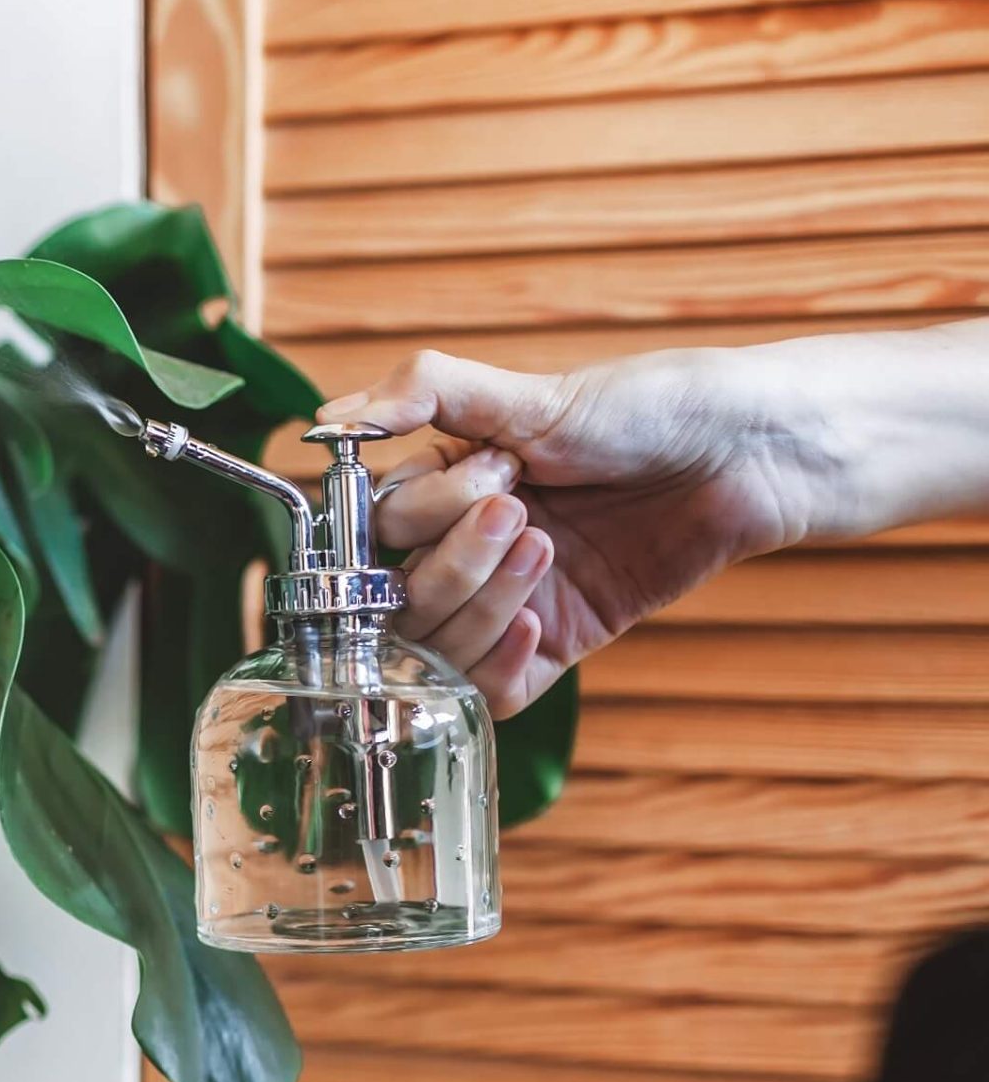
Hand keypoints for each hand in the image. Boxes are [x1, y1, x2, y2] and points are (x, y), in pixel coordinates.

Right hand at [325, 345, 833, 715]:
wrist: (754, 454)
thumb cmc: (651, 406)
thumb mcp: (530, 390)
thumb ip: (424, 390)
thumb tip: (327, 423)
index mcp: (448, 487)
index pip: (377, 532)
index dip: (423, 514)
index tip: (496, 473)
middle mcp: (467, 547)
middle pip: (399, 597)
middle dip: (456, 558)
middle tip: (527, 511)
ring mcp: (510, 600)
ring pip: (437, 646)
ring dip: (483, 604)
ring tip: (549, 548)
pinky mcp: (559, 642)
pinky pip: (492, 691)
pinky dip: (500, 666)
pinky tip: (540, 620)